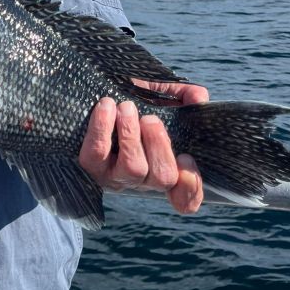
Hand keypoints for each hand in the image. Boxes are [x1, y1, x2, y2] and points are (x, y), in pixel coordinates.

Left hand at [79, 81, 207, 213]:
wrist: (93, 90)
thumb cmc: (132, 99)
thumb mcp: (160, 94)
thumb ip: (183, 95)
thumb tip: (199, 97)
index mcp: (163, 167)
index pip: (185, 198)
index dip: (191, 187)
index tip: (187, 157)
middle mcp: (142, 179)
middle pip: (163, 178)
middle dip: (160, 145)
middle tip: (150, 119)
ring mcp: (116, 176)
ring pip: (133, 168)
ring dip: (131, 135)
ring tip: (126, 108)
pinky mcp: (90, 166)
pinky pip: (97, 153)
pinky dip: (103, 128)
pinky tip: (107, 106)